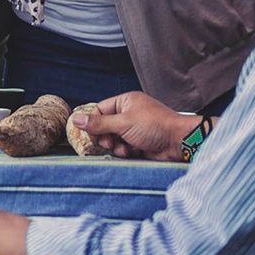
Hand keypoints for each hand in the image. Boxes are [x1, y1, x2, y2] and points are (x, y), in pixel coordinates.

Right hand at [70, 92, 189, 161]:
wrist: (179, 142)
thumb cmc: (154, 126)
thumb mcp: (123, 123)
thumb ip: (98, 123)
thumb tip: (75, 119)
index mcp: (125, 102)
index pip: (100, 110)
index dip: (94, 122)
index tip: (91, 134)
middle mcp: (129, 114)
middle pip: (105, 126)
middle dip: (105, 136)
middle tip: (108, 143)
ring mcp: (135, 129)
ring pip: (114, 139)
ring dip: (116, 146)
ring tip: (124, 149)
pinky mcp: (140, 143)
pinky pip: (124, 147)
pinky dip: (125, 151)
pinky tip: (132, 152)